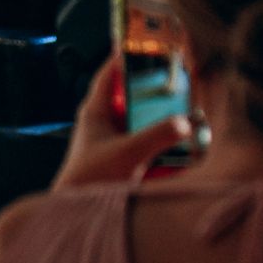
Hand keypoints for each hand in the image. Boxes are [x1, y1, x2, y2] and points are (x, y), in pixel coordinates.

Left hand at [54, 53, 194, 187]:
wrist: (77, 216)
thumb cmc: (90, 180)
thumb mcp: (128, 153)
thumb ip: (158, 136)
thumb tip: (185, 122)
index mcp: (95, 112)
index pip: (109, 74)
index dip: (125, 58)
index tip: (146, 46)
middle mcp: (102, 124)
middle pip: (130, 98)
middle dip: (153, 92)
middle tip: (177, 84)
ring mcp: (111, 143)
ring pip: (139, 122)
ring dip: (158, 120)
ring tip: (184, 114)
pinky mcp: (120, 161)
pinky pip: (143, 146)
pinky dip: (159, 144)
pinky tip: (179, 148)